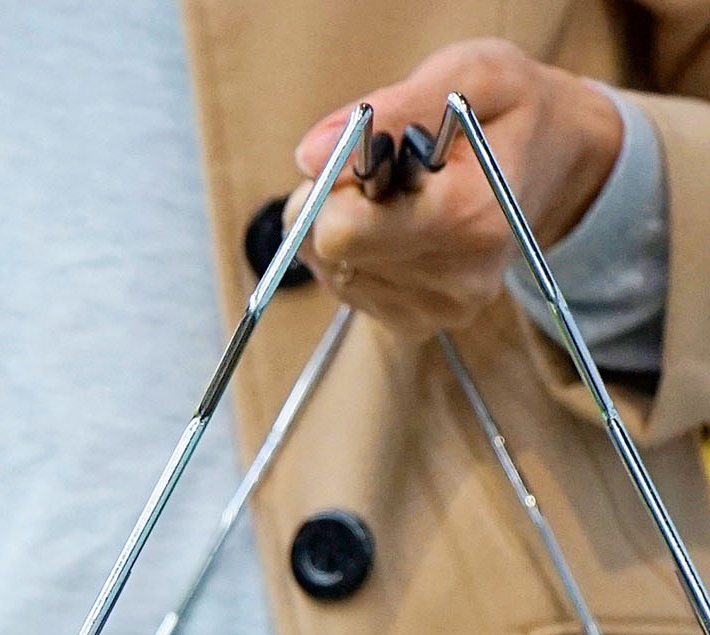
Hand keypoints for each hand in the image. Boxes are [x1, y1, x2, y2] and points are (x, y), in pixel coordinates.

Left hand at [290, 38, 623, 337]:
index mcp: (469, 217)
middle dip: (337, 202)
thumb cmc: (512, 110)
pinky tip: (400, 226)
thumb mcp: (470, 75)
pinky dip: (357, 252)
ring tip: (402, 196)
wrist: (560, 162)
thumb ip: (392, 108)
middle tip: (388, 171)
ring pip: (330, 268)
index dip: (337, 185)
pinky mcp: (419, 323)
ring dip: (347, 225)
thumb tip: (310, 155)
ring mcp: (438, 308)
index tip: (375, 153)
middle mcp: (457, 279)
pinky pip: (346, 286)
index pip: (340, 229)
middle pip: (326, 251)